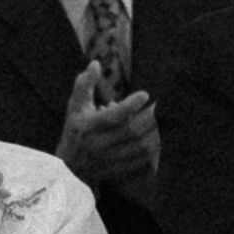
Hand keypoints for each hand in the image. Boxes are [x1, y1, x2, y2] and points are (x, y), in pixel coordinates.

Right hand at [55, 62, 156, 185]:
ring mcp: (110, 160)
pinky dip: (154, 149)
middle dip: (149, 118)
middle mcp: (99, 144)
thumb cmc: (75, 131)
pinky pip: (143, 160)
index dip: (130, 105)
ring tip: (163, 120)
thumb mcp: (75, 106)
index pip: (112, 116)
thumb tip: (95, 64)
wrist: (70, 169)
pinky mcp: (120, 170)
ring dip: (154, 133)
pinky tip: (159, 137)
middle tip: (161, 105)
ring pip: (140, 147)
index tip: (145, 94)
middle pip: (131, 131)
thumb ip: (84, 84)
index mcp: (89, 127)